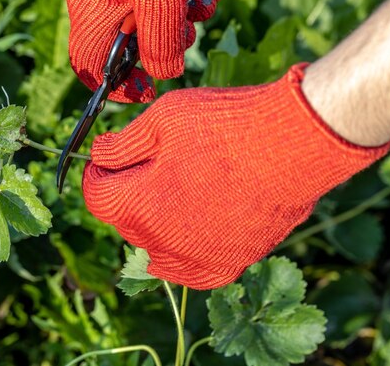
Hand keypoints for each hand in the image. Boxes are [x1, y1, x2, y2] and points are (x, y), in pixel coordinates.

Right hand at [62, 0, 222, 102]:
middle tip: (185, 28)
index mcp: (91, 4)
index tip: (146, 91)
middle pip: (128, 39)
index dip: (114, 85)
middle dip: (164, 40)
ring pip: (152, 12)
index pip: (88, 63)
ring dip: (183, 13)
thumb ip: (161, 43)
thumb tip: (163, 72)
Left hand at [82, 65, 389, 289]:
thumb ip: (122, 144)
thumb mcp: (163, 119)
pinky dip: (181, 255)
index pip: (97, 197)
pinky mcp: (229, 264)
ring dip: (151, 224)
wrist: (293, 144)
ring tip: (166, 196)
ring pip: (154, 249)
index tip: (104, 161)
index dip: (96, 175)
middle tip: (142, 168)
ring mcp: (197, 258)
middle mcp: (163, 242)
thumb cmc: (226, 125)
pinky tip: (185, 236)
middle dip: (124, 195)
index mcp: (139, 205)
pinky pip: (190, 271)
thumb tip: (98, 155)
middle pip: (125, 222)